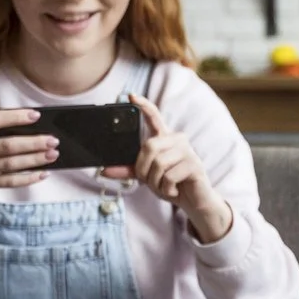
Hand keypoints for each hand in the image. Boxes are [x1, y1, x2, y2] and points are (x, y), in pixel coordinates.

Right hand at [0, 105, 54, 211]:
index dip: (16, 117)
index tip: (36, 115)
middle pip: (7, 146)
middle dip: (34, 143)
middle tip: (53, 140)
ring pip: (11, 165)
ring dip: (35, 160)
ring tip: (52, 155)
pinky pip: (8, 182)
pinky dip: (27, 178)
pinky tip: (42, 174)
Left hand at [105, 94, 231, 241]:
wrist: (194, 202)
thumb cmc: (171, 184)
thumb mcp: (147, 177)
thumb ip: (128, 170)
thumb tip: (104, 170)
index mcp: (165, 138)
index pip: (154, 117)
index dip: (143, 106)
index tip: (131, 96)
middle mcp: (177, 140)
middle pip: (149, 146)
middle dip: (143, 169)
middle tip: (150, 181)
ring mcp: (188, 151)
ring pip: (158, 163)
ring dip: (156, 182)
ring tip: (165, 187)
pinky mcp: (194, 165)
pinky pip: (169, 177)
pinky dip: (166, 189)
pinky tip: (174, 190)